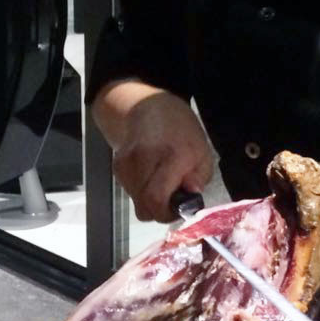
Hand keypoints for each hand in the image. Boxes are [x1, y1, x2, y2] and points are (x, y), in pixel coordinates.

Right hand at [111, 91, 212, 221]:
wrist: (146, 107)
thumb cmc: (181, 130)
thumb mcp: (202, 151)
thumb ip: (198, 177)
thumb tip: (190, 196)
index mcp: (172, 156)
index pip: (156, 198)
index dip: (167, 213)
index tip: (178, 209)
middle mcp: (145, 159)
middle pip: (144, 206)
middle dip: (160, 210)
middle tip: (172, 201)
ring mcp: (127, 163)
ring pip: (136, 202)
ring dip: (150, 201)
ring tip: (161, 184)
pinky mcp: (117, 167)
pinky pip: (129, 192)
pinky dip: (141, 192)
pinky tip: (149, 176)